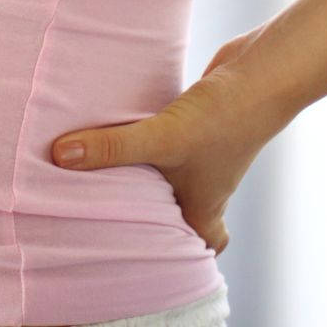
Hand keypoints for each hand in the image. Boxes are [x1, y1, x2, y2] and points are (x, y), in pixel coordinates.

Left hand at [48, 23, 293, 255]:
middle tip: (104, 212)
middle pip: (179, 209)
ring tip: (98, 169)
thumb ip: (114, 148)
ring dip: (140, 171)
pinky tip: (116, 122)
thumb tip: (61, 157)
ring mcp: (204, 151)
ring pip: (169, 172)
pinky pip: (166, 138)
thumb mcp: (163, 138)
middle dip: (146, 212)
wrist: (265, 70)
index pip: (201, 245)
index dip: (180, 255)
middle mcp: (207, 183)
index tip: (146, 255)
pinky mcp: (198, 121)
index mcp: (205, 206)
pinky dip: (145, 136)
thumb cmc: (225, 118)